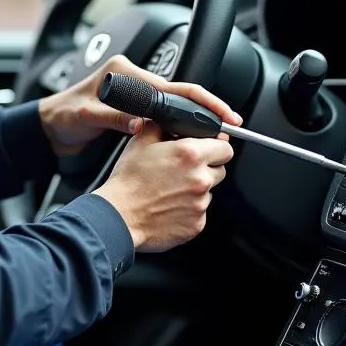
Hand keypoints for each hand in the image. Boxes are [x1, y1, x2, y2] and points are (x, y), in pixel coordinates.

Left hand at [38, 53, 241, 157]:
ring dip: (194, 117)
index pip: (171, 85)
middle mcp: (133, 78)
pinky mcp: (134, 107)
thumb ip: (114, 118)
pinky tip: (191, 135)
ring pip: (175, 103)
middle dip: (205, 108)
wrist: (48, 127)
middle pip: (179, 92)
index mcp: (124, 72)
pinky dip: (180, 123)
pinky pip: (164, 112)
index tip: (219, 115)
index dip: (198, 101)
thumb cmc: (62, 117)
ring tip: (215, 134)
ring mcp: (135, 92)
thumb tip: (141, 124)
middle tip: (229, 125)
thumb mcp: (86, 117)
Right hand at [94, 122, 233, 251]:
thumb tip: (171, 121)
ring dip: (196, 189)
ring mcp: (200, 203)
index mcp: (190, 154)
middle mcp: (200, 178)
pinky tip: (171, 205)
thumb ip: (162, 126)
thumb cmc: (128, 182)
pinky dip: (189, 208)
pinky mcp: (197, 224)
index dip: (217, 146)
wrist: (119, 216)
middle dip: (207, 167)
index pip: (225, 147)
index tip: (210, 149)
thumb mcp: (141, 141)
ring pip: (209, 191)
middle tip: (184, 170)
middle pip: (220, 170)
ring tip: (172, 189)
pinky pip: (200, 212)